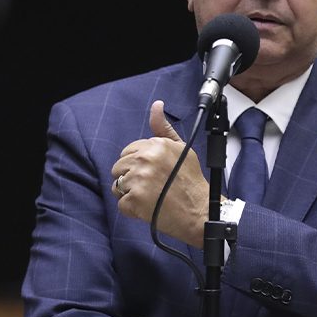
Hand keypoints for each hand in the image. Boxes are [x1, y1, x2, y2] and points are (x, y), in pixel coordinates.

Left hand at [111, 100, 207, 247]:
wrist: (200, 210)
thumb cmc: (191, 180)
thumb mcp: (181, 148)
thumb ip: (163, 128)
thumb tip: (157, 105)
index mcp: (155, 145)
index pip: (128, 151)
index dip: (139, 164)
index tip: (153, 173)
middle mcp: (145, 159)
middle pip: (119, 167)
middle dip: (132, 177)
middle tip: (153, 186)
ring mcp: (138, 180)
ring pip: (117, 185)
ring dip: (130, 193)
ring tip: (150, 197)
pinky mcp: (134, 200)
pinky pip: (121, 203)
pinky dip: (132, 209)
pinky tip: (148, 207)